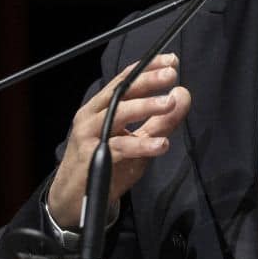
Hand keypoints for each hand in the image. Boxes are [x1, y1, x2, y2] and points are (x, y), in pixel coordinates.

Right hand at [47, 54, 191, 227]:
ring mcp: (90, 135)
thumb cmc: (108, 163)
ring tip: (170, 103)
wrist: (75, 198)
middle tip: (171, 74)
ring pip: (118, 114)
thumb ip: (162, 120)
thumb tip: (183, 94)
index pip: (125, 80)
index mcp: (101, 107)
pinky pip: (120, 148)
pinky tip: (162, 144)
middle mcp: (92, 116)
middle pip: (120, 92)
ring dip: (145, 106)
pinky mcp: (93, 158)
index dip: (147, 68)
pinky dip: (142, 145)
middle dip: (147, 81)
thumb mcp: (139, 140)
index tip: (171, 60)